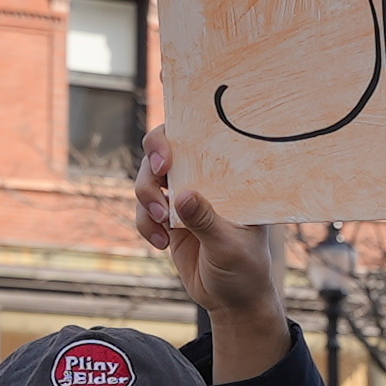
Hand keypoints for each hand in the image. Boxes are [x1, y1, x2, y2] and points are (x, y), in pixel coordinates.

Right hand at [136, 124, 289, 382]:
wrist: (231, 303)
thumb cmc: (244, 271)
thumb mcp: (230, 247)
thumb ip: (207, 221)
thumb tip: (182, 196)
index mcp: (231, 174)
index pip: (210, 132)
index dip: (186, 107)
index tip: (168, 83)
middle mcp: (206, 177)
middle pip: (167, 146)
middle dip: (156, 155)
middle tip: (161, 172)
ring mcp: (184, 194)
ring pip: (147, 177)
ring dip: (145, 196)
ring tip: (161, 223)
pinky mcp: (167, 217)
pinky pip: (141, 210)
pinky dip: (144, 224)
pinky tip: (161, 244)